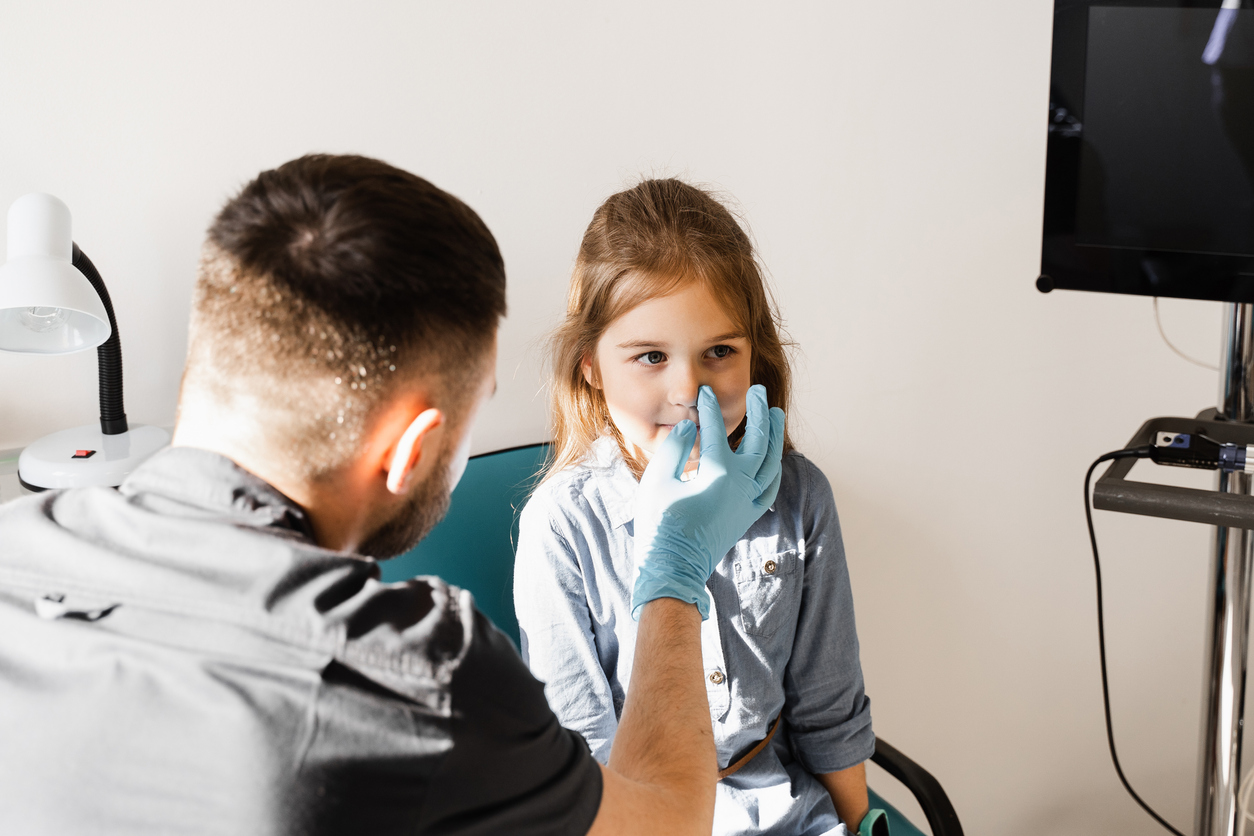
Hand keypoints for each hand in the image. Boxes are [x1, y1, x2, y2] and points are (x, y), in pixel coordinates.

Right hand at [631, 384, 785, 618]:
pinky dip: (774, 468)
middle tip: (758, 391)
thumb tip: (690, 427)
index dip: (708, 409)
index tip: (704, 393)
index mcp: (718, 473)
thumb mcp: (658, 481)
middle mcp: (741, 485)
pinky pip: (770, 487)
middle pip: (758, 441)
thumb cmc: (660, 524)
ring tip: (775, 414)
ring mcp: (748, 502)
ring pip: (771, 462)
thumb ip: (674, 448)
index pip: (715, 430)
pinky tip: (772, 458)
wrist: (672, 569)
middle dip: (758, 413)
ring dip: (774, 436)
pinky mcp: (747, 516)